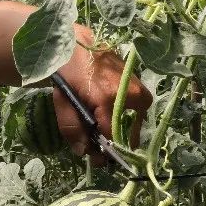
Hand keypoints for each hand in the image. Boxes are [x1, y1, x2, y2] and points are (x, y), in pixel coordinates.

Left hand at [54, 25, 151, 165]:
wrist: (79, 45)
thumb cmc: (68, 73)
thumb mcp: (63, 102)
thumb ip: (72, 128)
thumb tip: (84, 153)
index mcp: (107, 99)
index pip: (114, 138)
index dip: (105, 153)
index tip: (97, 160)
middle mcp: (129, 95)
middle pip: (126, 134)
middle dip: (112, 144)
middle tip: (97, 144)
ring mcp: (139, 89)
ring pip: (133, 125)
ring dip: (117, 130)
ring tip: (100, 124)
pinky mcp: (141, 86)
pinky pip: (136, 113)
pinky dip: (123, 118)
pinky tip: (108, 113)